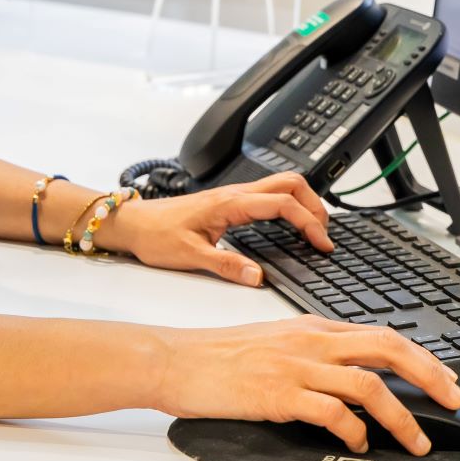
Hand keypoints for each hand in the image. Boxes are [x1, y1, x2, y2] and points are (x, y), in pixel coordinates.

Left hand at [101, 172, 331, 285]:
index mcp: (230, 203)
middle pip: (291, 183)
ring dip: (304, 201)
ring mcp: (234, 195)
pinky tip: (290, 225)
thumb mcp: (190, 256)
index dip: (308, 222)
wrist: (134, 224)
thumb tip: (257, 277)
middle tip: (325, 234)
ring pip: (281, 184)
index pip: (283, 203)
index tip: (322, 243)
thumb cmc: (156, 235)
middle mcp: (236, 194)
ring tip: (315, 229)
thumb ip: (226, 266)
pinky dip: (289, 205)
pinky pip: (269, 194)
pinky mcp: (230, 202)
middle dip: (315, 205)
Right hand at [151, 316, 459, 454]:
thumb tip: (351, 377)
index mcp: (312, 327)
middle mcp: (310, 341)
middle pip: (388, 349)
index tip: (444, 379)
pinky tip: (359, 443)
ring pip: (368, 383)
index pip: (381, 333)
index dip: (421, 357)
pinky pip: (332, 412)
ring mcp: (296, 366)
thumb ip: (313, 351)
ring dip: (401, 416)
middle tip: (453, 402)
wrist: (176, 360)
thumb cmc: (218, 356)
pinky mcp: (279, 393)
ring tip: (415, 440)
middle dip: (430, 376)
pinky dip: (354, 430)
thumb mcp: (274, 341)